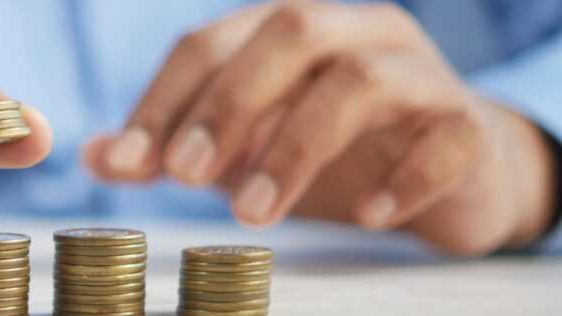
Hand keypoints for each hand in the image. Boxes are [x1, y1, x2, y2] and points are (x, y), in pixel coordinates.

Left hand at [85, 1, 554, 255]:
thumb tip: (95, 156)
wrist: (449, 170)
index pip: (211, 41)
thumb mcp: (242, 147)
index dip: (163, 99)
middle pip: (288, 35)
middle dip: (228, 105)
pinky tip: (366, 215)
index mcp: (288, 30)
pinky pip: (444, 138)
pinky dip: (403, 177)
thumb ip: (173, 147)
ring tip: (253, 213)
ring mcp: (417, 73)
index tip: (127, 161)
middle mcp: (353, 33)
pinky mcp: (467, 125)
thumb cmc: (332, 150)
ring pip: (360, 81)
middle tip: (184, 175)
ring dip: (296, 147)